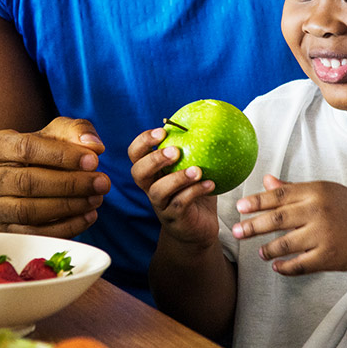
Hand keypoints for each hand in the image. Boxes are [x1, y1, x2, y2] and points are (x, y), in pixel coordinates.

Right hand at [0, 117, 109, 237]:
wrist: (27, 174)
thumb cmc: (44, 149)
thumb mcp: (59, 132)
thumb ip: (77, 131)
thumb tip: (93, 146)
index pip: (26, 148)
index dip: (62, 155)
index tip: (94, 160)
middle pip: (28, 182)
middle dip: (70, 184)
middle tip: (102, 182)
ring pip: (29, 211)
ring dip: (69, 206)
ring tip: (97, 199)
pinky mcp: (5, 229)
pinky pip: (34, 234)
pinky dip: (65, 227)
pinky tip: (89, 216)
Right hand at [128, 127, 217, 248]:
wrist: (199, 228)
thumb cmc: (196, 193)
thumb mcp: (195, 167)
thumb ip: (195, 149)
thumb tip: (209, 119)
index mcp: (152, 171)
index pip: (135, 153)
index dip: (143, 141)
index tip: (162, 131)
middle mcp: (151, 187)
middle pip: (138, 172)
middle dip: (154, 159)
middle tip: (175, 150)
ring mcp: (161, 205)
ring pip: (158, 191)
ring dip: (177, 178)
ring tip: (197, 170)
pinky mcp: (174, 219)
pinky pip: (180, 204)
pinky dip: (195, 192)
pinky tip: (211, 184)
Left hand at [232, 176, 346, 274]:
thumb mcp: (323, 191)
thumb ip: (293, 188)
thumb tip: (266, 180)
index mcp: (315, 191)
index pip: (279, 195)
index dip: (256, 201)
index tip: (239, 207)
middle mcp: (318, 211)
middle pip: (277, 219)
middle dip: (253, 226)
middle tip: (236, 231)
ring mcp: (324, 235)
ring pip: (285, 244)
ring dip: (268, 249)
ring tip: (260, 252)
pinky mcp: (329, 257)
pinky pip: (300, 265)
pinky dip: (285, 267)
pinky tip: (276, 267)